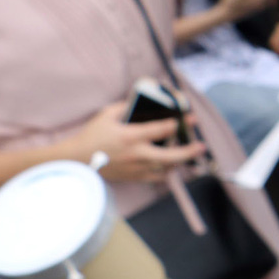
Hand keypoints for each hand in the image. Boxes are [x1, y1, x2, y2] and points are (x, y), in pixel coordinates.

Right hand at [70, 102, 205, 183]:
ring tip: (188, 153)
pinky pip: (156, 178)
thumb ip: (126, 106)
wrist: (76, 161)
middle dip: (189, 150)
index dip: (178, 124)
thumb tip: (142, 100)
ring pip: (166, 168)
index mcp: (131, 136)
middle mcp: (137, 154)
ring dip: (179, 161)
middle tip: (202, 146)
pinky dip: (167, 172)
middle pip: (171, 156)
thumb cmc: (91, 136)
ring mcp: (136, 168)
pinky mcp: (133, 178)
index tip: (189, 119)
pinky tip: (172, 165)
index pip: (162, 130)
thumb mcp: (107, 115)